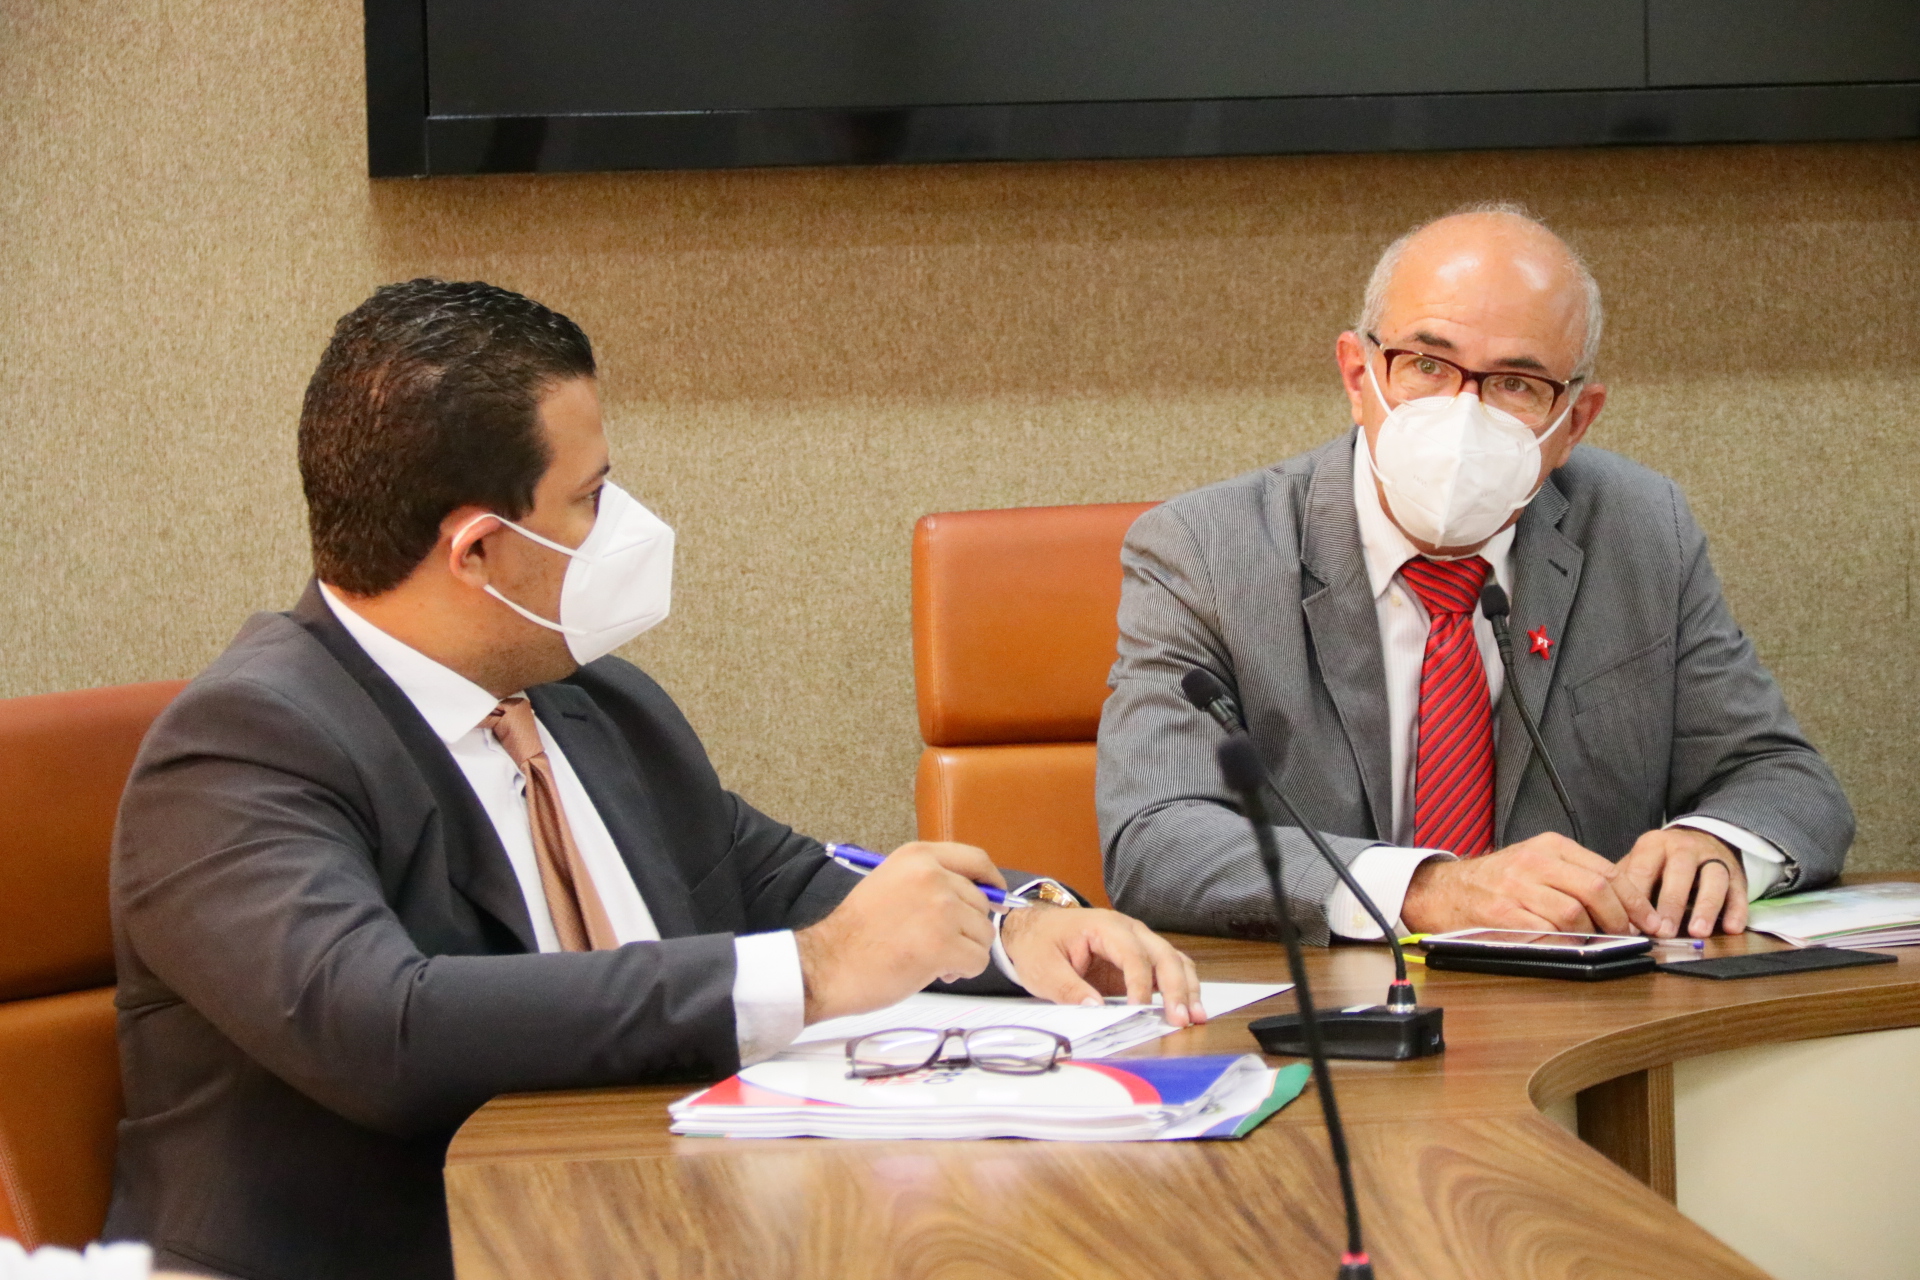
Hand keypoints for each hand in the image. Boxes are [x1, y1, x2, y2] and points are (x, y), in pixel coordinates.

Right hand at [794, 842, 1000, 1022]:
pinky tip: (935, 972)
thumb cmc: (856, 932)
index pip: (976, 860)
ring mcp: (941, 910)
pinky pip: (977, 961)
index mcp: (918, 857)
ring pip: (983, 934)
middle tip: (937, 944)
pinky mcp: (944, 945)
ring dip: (964, 952)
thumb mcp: (892, 884)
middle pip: (982, 903)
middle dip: (967, 928)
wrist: (827, 963)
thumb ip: (931, 882)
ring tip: (931, 959)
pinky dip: (962, 971)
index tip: (996, 897)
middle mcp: (933, 876)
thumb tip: (977, 898)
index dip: (991, 881)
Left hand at [998, 905, 1206, 1027]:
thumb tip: (1095, 1008)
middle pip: (1163, 956)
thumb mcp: (1043, 969)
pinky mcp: (1140, 958)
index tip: (1140, 1010)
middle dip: (1176, 988)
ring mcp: (1138, 942)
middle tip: (1181, 1019)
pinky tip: (1188, 1008)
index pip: (1133, 955)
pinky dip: (1182, 987)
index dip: (1139, 984)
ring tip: (1195, 1017)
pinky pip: (1169, 969)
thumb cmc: (1039, 944)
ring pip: (1174, 961)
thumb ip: (1068, 989)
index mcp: (1104, 927)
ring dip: (1187, 988)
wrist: (1034, 929)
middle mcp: (1129, 930)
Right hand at [1400, 833, 1661, 935]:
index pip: (1607, 871)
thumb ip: (1575, 875)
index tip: (1650, 921)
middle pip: (1596, 890)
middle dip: (1621, 919)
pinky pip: (1546, 932)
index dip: (1636, 900)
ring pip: (1574, 914)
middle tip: (1628, 936)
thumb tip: (1626, 905)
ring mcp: (1515, 888)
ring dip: (1592, 935)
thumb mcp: (1536, 862)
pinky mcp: (1501, 914)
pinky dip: (1564, 944)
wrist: (1442, 890)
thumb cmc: (1496, 881)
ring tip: (1594, 942)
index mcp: (1548, 846)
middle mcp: (1533, 861)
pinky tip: (1568, 947)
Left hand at [1618, 828, 1747, 938]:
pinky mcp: (1736, 873)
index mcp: (1654, 845)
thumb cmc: (1662, 860)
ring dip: (1706, 907)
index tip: (1633, 925)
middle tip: (1664, 932)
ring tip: (1698, 932)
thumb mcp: (1641, 862)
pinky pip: (1739, 890)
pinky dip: (1737, 910)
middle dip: (1671, 904)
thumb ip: (1627, 884)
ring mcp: (1713, 858)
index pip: (1643, 869)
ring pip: (1713, 879)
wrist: (1702, 838)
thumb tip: (1610, 917)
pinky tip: (1732, 928)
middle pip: (1679, 872)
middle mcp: (1684, 847)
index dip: (1638, 897)